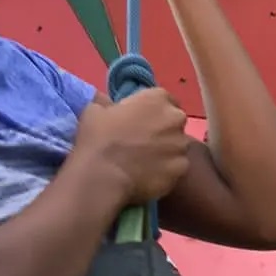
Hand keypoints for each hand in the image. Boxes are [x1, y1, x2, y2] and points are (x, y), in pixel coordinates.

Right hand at [72, 88, 190, 206]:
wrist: (103, 175)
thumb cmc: (97, 138)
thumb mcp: (94, 110)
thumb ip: (107, 103)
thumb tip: (105, 102)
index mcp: (157, 98)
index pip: (164, 99)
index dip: (153, 110)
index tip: (141, 120)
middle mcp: (175, 118)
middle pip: (174, 122)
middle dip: (163, 129)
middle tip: (143, 142)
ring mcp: (181, 145)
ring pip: (178, 146)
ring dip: (167, 151)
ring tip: (146, 162)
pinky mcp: (181, 169)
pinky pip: (176, 168)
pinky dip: (167, 171)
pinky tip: (150, 176)